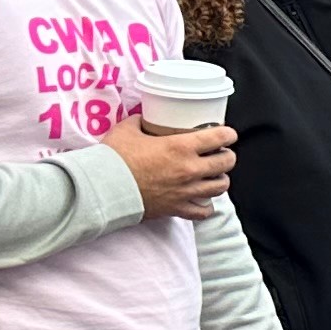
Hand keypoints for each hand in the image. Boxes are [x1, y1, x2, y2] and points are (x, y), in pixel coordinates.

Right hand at [105, 113, 235, 220]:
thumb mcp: (127, 129)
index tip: (228, 135)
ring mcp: (186, 191)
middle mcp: (189, 169)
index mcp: (181, 147)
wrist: (102, 188)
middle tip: (220, 154)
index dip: (228, 134)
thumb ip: (141, 122)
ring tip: (213, 175)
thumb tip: (144, 119)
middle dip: (226, 156)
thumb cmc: (114, 157)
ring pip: (220, 186)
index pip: (220, 138)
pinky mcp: (177, 208)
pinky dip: (206, 205)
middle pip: (226, 162)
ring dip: (219, 179)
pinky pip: (203, 211)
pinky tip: (201, 199)